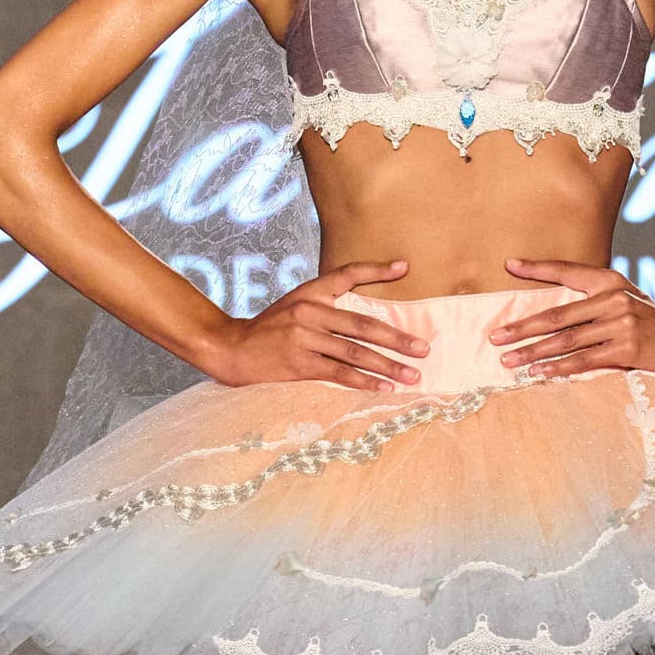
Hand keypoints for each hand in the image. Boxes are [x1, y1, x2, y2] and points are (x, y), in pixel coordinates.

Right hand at [201, 259, 429, 390]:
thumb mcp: (295, 306)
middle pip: (362, 323)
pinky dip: (364, 381)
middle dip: (397, 338)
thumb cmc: (269, 330)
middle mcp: (309, 311)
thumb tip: (364, 316)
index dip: (376, 270)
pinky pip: (339, 373)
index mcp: (310, 292)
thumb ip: (325, 305)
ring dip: (387, 365)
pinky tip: (384, 387)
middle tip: (423, 348)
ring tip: (412, 375)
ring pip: (355, 351)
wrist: (231, 349)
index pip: (347, 274)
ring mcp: (304, 338)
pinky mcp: (299, 363)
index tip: (404, 267)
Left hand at [489, 259, 654, 377]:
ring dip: (533, 352)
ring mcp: (621, 323)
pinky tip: (537, 372)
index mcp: (610, 281)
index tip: (509, 265)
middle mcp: (613, 298)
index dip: (538, 268)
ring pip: (566, 340)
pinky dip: (558, 367)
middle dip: (522, 327)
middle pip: (557, 314)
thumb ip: (592, 301)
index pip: (567, 271)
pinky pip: (584, 360)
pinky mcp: (627, 348)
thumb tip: (550, 314)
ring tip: (508, 361)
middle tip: (495, 337)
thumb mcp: (623, 301)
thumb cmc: (649, 322)